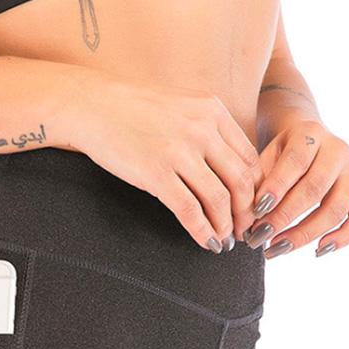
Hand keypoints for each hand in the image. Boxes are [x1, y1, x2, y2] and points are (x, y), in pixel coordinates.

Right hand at [57, 68, 263, 252]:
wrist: (92, 106)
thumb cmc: (133, 110)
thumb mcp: (182, 108)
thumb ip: (207, 130)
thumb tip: (227, 166)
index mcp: (213, 113)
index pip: (250, 159)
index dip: (256, 191)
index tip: (251, 209)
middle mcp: (202, 130)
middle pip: (241, 182)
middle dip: (246, 214)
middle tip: (243, 232)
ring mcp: (179, 152)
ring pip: (219, 199)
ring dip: (225, 226)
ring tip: (224, 241)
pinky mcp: (156, 174)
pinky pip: (189, 210)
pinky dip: (202, 231)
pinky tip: (205, 242)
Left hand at [244, 118, 348, 258]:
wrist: (306, 142)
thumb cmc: (278, 156)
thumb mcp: (264, 157)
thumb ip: (256, 183)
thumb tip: (246, 221)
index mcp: (310, 134)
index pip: (296, 160)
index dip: (276, 187)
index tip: (256, 211)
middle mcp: (338, 149)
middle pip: (315, 187)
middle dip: (284, 217)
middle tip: (259, 237)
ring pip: (337, 208)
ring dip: (304, 234)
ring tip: (276, 249)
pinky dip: (343, 238)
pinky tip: (318, 251)